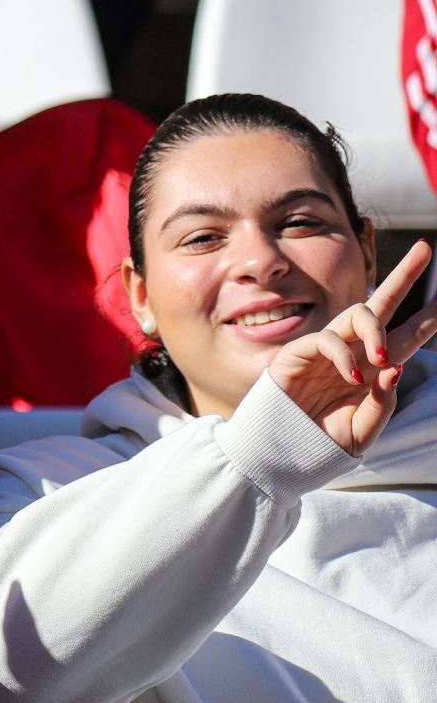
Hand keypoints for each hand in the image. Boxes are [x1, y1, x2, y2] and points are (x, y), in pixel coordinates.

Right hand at [267, 241, 436, 455]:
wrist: (281, 454)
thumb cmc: (323, 443)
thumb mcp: (364, 429)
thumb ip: (383, 402)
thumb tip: (396, 367)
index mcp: (377, 369)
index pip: (409, 335)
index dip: (430, 315)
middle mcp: (356, 352)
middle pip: (382, 304)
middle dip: (405, 275)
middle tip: (423, 248)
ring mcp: (328, 350)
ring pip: (358, 314)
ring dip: (377, 330)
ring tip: (382, 357)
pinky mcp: (300, 353)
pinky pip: (328, 339)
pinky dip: (344, 355)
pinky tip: (351, 377)